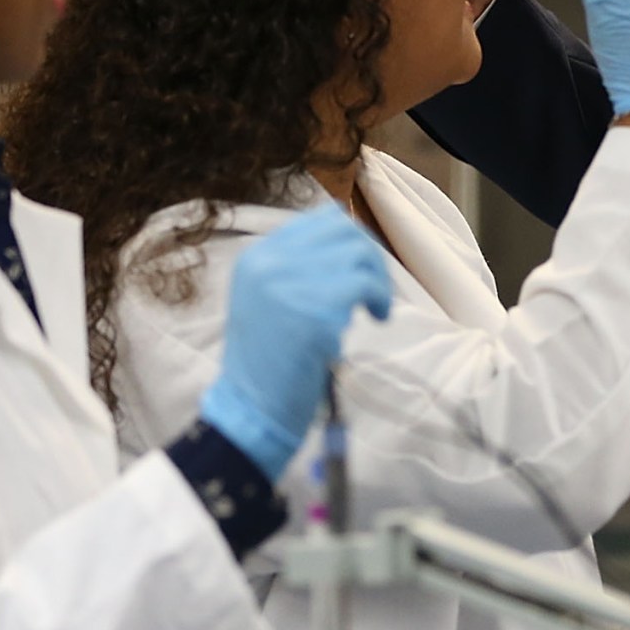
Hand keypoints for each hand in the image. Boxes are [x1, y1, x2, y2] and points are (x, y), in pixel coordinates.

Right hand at [199, 204, 394, 475]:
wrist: (250, 409)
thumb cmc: (266, 361)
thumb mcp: (268, 298)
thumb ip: (298, 268)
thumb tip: (350, 244)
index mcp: (256, 257)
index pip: (321, 219)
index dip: (352, 241)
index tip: (361, 270)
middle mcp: (268, 263)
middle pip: (344, 231)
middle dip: (371, 259)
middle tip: (376, 293)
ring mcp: (288, 285)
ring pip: (358, 256)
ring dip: (378, 282)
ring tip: (376, 309)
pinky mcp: (312, 313)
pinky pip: (362, 287)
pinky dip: (377, 300)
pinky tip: (375, 320)